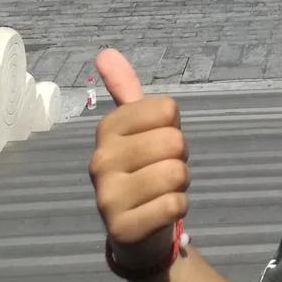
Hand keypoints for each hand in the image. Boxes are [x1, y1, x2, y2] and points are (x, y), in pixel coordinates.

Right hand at [89, 50, 189, 268]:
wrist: (136, 230)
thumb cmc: (143, 168)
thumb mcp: (135, 127)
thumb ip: (124, 89)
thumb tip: (104, 51)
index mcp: (107, 129)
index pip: (167, 109)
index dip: (173, 127)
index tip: (157, 142)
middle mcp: (100, 160)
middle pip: (175, 142)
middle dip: (180, 159)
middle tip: (161, 170)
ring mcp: (107, 197)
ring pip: (176, 174)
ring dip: (180, 185)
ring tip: (161, 192)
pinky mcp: (121, 229)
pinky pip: (173, 206)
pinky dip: (178, 208)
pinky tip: (160, 212)